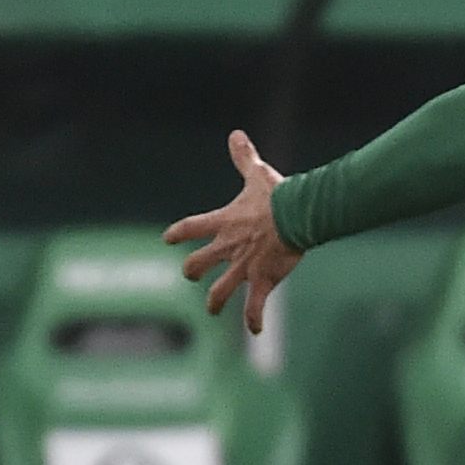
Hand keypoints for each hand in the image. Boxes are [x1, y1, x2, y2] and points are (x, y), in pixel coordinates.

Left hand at [164, 129, 301, 334]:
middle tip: (192, 274)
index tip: (167, 238)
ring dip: (215, 301)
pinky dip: (254, 319)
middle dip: (193, 271)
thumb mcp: (257, 174)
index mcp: (223, 223)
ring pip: (220, 291)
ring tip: (214, 309)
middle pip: (197, 265)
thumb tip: (235, 133)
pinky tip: (254, 330)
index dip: (177, 233)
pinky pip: (255, 306)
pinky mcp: (263, 280)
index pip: (189, 228)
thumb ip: (243, 157)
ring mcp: (243, 267)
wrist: (296, 215)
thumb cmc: (277, 195)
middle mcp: (227, 248)